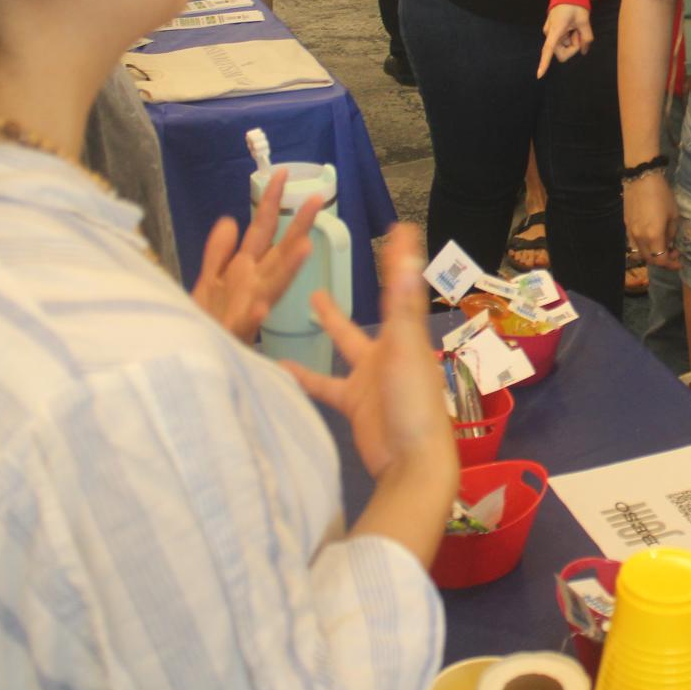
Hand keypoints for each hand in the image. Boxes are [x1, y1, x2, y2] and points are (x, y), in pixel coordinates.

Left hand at [191, 169, 321, 342]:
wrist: (191, 358)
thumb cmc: (204, 322)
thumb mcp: (206, 280)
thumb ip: (218, 252)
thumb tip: (231, 218)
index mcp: (245, 269)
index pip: (262, 229)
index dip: (271, 202)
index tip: (281, 173)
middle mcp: (253, 284)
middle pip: (280, 251)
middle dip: (298, 226)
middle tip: (317, 199)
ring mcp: (247, 308)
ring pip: (273, 284)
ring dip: (288, 268)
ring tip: (304, 247)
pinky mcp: (234, 333)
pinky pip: (243, 325)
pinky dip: (253, 316)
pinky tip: (259, 307)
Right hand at [281, 225, 454, 481]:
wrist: (412, 460)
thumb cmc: (414, 402)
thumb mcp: (406, 349)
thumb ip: (401, 307)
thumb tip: (405, 258)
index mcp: (402, 336)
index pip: (399, 288)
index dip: (397, 259)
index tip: (397, 229)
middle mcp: (386, 352)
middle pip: (363, 315)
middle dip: (352, 292)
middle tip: (334, 268)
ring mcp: (368, 379)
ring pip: (340, 349)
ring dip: (325, 331)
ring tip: (301, 307)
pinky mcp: (352, 404)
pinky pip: (323, 386)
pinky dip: (302, 378)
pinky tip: (276, 369)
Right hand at [537, 2, 594, 76]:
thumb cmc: (575, 5)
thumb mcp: (585, 20)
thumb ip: (586, 38)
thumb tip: (584, 51)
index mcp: (556, 30)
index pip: (549, 49)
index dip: (545, 63)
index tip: (540, 75)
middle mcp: (549, 33)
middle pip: (561, 53)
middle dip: (573, 48)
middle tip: (579, 33)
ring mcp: (549, 33)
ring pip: (562, 48)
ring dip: (571, 42)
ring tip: (575, 28)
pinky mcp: (552, 32)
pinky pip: (561, 42)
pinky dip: (569, 38)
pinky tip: (571, 27)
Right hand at [625, 171, 680, 271]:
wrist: (641, 178)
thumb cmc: (661, 194)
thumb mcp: (673, 214)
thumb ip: (671, 233)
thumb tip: (669, 242)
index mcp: (653, 236)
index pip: (661, 259)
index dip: (671, 264)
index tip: (680, 261)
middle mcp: (639, 238)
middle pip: (650, 259)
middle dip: (662, 261)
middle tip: (673, 254)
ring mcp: (630, 233)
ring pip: (639, 253)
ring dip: (651, 256)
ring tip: (661, 248)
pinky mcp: (626, 226)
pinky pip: (633, 244)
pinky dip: (643, 248)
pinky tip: (650, 240)